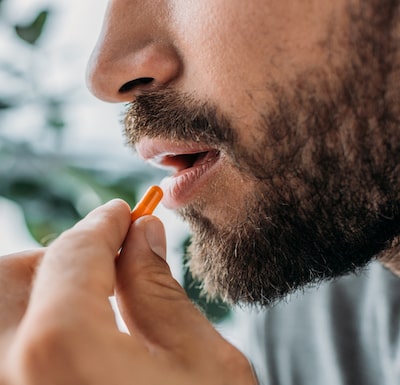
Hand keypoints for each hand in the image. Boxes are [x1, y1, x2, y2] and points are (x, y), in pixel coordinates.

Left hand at [0, 199, 256, 383]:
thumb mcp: (201, 363)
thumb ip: (160, 289)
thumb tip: (144, 234)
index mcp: (61, 357)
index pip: (72, 253)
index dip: (103, 224)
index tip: (124, 214)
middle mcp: (5, 381)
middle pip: (10, 276)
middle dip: (63, 255)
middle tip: (111, 260)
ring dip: (40, 293)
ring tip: (96, 303)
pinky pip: (5, 356)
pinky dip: (33, 334)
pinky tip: (80, 344)